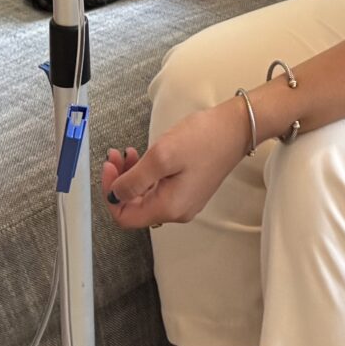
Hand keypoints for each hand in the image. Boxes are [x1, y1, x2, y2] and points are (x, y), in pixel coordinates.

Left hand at [100, 98, 250, 228]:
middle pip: (134, 206)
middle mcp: (177, 211)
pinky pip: (158, 188)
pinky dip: (146, 174)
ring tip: (128, 152)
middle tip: (114, 156)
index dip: (110, 195)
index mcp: (169, 207)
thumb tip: (115, 195)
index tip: (108, 169)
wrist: (236, 128)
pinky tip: (144, 157)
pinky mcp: (188, 189)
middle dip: (119, 181)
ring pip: (145, 196)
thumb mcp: (162, 156)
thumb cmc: (204, 140)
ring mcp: (184, 200)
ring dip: (131, 175)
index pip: (126, 216)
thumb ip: (134, 180)